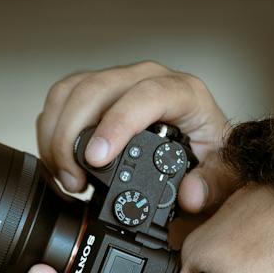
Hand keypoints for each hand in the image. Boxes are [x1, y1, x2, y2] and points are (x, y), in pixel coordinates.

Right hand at [35, 61, 237, 213]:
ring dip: (56, 136)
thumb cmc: (209, 160)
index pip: (146, 95)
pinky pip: (60, 99)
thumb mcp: (223, 178)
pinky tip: (59, 164)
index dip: (116, 124)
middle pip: (96, 89)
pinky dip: (50, 132)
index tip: (97, 159)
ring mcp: (118, 82)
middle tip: (74, 183)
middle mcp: (148, 79)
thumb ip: (213, 187)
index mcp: (183, 93)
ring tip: (66, 179)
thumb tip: (190, 193)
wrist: (198, 153)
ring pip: (71, 91)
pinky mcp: (95, 92)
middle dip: (72, 138)